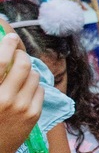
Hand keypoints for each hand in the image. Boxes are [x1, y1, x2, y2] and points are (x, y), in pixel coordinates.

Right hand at [0, 33, 43, 152]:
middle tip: (17, 54)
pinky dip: (34, 86)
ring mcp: (22, 107)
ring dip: (28, 71)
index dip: (7, 45)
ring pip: (34, 75)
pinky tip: (25, 91)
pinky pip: (40, 89)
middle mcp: (4, 98)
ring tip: (19, 76)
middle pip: (22, 64)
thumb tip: (5, 55)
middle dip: (21, 55)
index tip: (10, 38)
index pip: (0, 61)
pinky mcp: (34, 114)